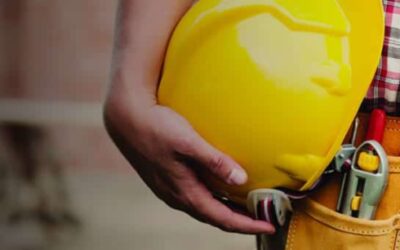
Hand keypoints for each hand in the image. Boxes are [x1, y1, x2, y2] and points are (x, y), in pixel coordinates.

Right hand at [103, 97, 274, 233]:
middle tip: (261, 217)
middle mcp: (176, 195)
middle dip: (238, 221)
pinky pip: (194, 195)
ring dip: (225, 210)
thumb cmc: (156, 127)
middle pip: (213, 216)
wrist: (126, 118)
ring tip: (245, 206)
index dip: (246, 225)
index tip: (268, 226)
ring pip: (203, 207)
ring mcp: (170, 188)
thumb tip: (241, 179)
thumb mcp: (187, 142)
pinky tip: (219, 187)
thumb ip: (214, 160)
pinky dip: (213, 197)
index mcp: (184, 191)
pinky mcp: (167, 178)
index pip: (221, 218)